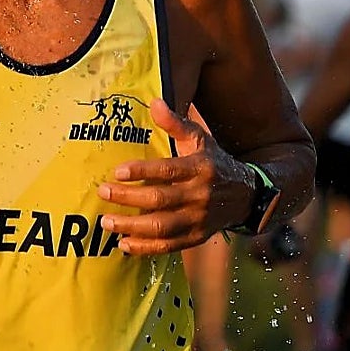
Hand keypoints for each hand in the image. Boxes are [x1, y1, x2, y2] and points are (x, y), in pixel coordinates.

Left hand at [97, 99, 250, 254]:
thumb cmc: (214, 163)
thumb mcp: (200, 139)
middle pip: (160, 199)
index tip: (117, 171)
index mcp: (199, 168)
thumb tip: (154, 102)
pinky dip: (145, 248)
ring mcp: (198, 219)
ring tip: (106, 222)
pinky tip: (124, 244)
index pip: (167, 170)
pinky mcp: (196, 237)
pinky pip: (168, 246)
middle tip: (103, 192)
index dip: (142, 171)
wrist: (247, 196)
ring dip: (131, 226)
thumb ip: (176, 123)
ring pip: (162, 227)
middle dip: (128, 198)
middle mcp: (199, 195)